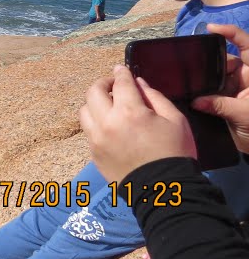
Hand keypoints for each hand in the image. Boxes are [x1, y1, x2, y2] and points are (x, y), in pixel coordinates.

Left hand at [79, 65, 195, 182]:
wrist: (163, 189)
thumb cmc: (174, 153)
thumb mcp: (175, 120)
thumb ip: (155, 97)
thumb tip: (138, 83)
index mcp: (130, 112)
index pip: (120, 83)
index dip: (121, 73)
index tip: (121, 69)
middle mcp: (107, 122)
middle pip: (93, 92)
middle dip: (103, 83)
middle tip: (113, 85)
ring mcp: (96, 138)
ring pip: (84, 111)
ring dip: (95, 103)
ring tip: (108, 105)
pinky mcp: (93, 152)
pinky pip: (87, 129)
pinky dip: (95, 121)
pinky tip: (107, 124)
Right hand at [192, 23, 248, 152]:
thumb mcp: (244, 115)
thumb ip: (219, 105)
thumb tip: (195, 100)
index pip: (247, 46)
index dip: (231, 34)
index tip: (211, 29)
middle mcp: (247, 79)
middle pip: (227, 62)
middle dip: (209, 63)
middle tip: (191, 69)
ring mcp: (238, 92)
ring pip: (217, 79)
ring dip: (204, 82)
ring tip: (188, 83)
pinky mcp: (229, 104)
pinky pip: (213, 95)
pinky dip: (203, 96)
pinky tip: (191, 96)